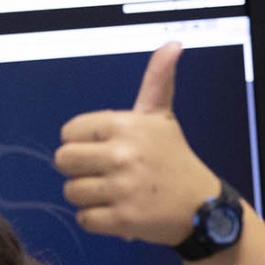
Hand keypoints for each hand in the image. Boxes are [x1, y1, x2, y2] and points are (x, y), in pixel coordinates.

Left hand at [55, 43, 223, 246]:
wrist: (201, 206)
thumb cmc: (173, 159)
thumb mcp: (162, 118)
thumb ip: (157, 81)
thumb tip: (172, 45)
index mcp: (126, 125)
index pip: (69, 132)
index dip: (79, 142)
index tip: (100, 149)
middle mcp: (123, 154)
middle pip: (63, 161)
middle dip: (76, 169)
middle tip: (100, 173)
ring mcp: (122, 188)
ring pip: (71, 192)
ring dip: (87, 196)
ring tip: (111, 193)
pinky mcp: (123, 219)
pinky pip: (84, 219)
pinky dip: (95, 219)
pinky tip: (115, 211)